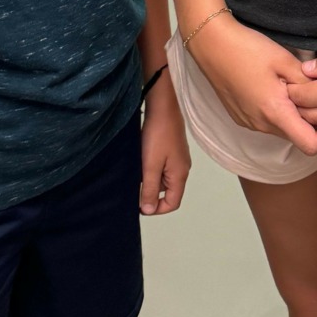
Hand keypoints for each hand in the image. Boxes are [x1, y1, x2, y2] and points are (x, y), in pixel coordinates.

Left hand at [140, 74, 190, 214]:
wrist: (162, 106)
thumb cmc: (157, 135)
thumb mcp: (150, 166)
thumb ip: (150, 189)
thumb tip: (149, 210)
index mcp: (180, 175)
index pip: (173, 203)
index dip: (157, 209)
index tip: (139, 204)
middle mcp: (182, 168)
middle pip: (169, 192)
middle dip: (152, 193)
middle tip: (134, 187)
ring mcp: (178, 158)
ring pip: (164, 179)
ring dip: (150, 180)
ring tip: (135, 173)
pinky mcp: (172, 149)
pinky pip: (163, 167)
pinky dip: (152, 169)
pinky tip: (140, 161)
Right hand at [189, 14, 316, 153]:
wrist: (211, 44)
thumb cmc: (246, 49)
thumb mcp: (284, 60)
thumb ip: (307, 82)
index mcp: (275, 112)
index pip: (310, 145)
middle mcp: (261, 124)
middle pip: (297, 137)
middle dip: (314, 124)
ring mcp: (249, 122)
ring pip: (283, 129)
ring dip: (295, 117)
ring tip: (299, 91)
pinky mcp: (242, 117)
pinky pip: (268, 123)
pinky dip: (280, 113)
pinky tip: (279, 90)